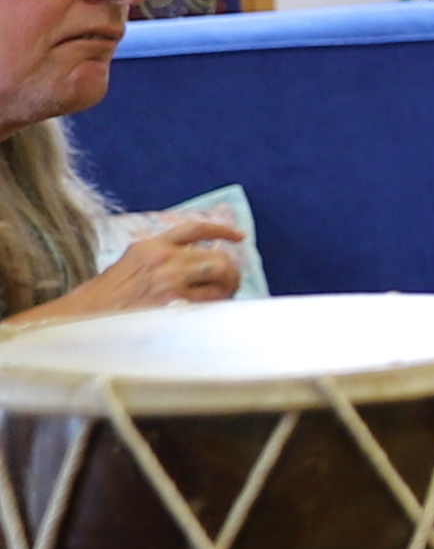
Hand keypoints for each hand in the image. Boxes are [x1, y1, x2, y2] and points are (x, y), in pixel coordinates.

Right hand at [54, 222, 245, 319]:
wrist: (80, 319)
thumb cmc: (102, 300)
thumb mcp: (127, 267)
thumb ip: (157, 262)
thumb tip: (190, 268)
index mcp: (149, 247)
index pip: (195, 229)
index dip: (222, 230)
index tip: (238, 236)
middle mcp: (163, 258)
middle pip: (218, 257)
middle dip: (230, 272)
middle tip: (228, 285)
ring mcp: (170, 281)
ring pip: (221, 276)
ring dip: (228, 289)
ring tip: (221, 299)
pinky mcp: (174, 304)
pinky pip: (212, 302)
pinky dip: (217, 306)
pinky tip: (211, 313)